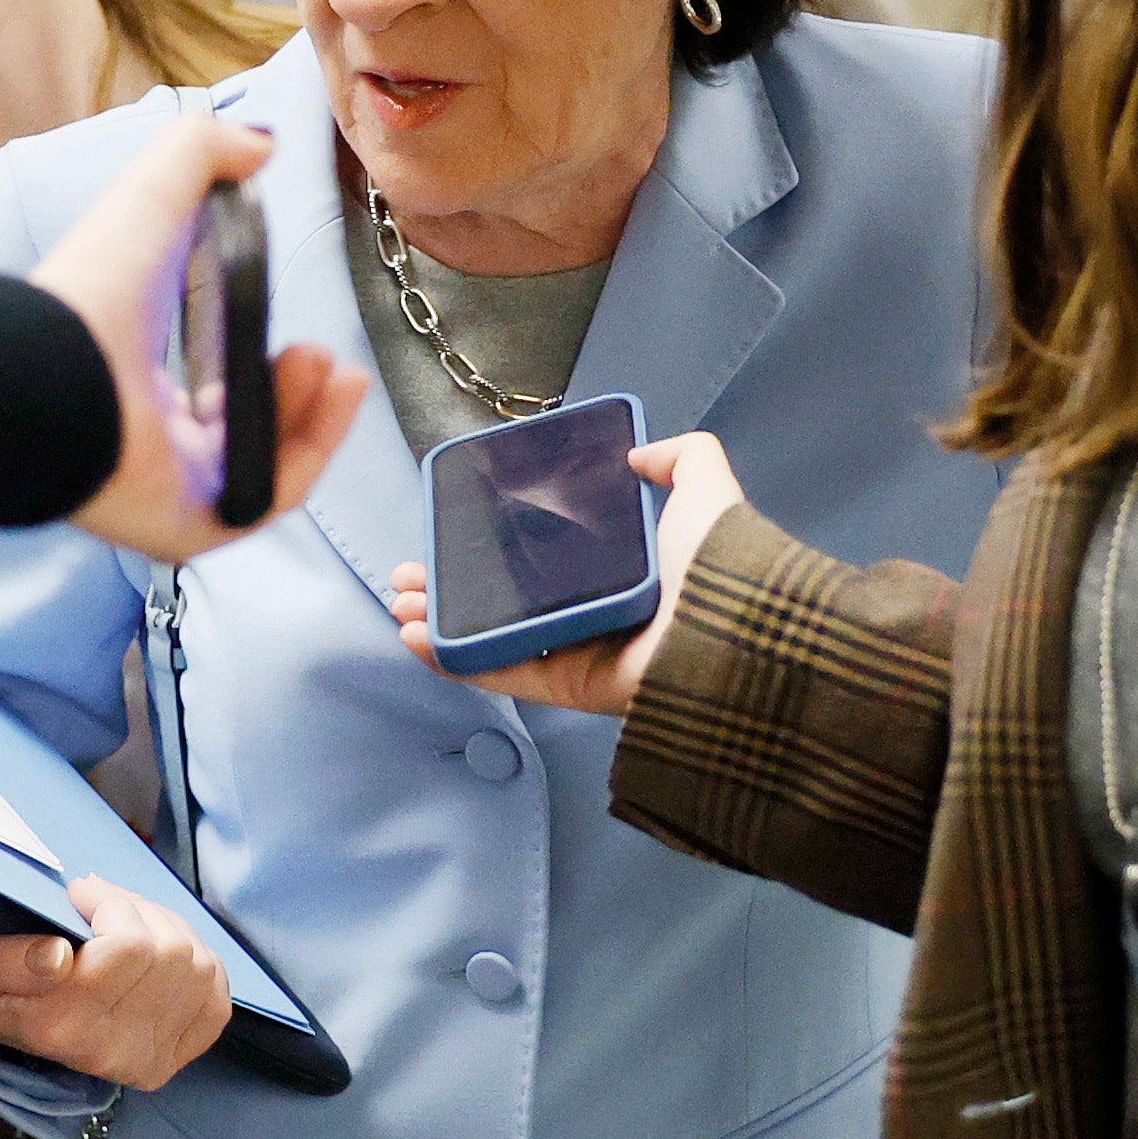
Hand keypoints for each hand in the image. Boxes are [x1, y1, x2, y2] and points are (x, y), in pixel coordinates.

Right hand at [0, 876, 232, 1090]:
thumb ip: (6, 960)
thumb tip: (58, 955)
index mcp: (61, 1023)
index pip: (130, 945)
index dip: (112, 901)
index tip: (81, 893)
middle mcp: (110, 1049)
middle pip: (171, 951)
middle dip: (140, 909)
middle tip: (106, 904)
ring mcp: (145, 1059)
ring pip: (197, 967)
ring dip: (168, 930)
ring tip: (130, 925)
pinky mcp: (169, 1061)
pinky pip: (216, 1002)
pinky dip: (200, 967)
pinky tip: (164, 957)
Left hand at [27, 118, 369, 560]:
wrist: (58, 367)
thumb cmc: (94, 287)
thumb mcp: (154, 193)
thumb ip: (203, 152)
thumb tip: (257, 143)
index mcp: (130, 385)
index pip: (208, 391)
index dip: (262, 366)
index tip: (300, 334)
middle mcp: (146, 444)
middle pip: (242, 435)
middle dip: (294, 395)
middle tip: (322, 357)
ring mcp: (167, 490)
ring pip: (260, 468)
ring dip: (309, 416)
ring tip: (332, 367)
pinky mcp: (187, 525)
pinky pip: (265, 499)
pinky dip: (310, 451)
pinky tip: (335, 395)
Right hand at [390, 428, 746, 715]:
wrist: (735, 629)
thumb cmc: (720, 563)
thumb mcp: (707, 490)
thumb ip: (683, 458)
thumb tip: (639, 452)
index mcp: (623, 571)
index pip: (544, 560)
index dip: (494, 548)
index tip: (452, 532)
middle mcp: (598, 613)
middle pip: (508, 601)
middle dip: (452, 589)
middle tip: (412, 576)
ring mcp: (581, 653)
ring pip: (496, 638)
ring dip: (443, 624)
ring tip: (402, 605)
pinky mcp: (571, 686)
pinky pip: (505, 673)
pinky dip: (457, 661)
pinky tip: (418, 639)